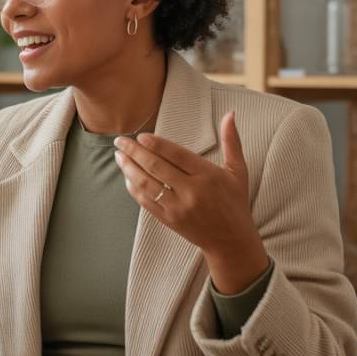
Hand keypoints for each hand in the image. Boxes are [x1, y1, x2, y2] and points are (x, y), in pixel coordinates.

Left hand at [113, 112, 268, 294]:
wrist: (231, 241)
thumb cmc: (234, 202)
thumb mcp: (238, 171)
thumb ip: (232, 141)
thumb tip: (230, 114)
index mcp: (208, 176)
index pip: (177, 155)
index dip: (156, 144)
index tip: (141, 136)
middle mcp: (192, 191)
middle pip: (156, 167)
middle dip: (134, 152)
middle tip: (120, 141)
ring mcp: (178, 207)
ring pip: (147, 184)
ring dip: (129, 168)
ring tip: (118, 156)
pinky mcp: (169, 220)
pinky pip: (145, 201)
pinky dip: (133, 188)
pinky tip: (127, 176)